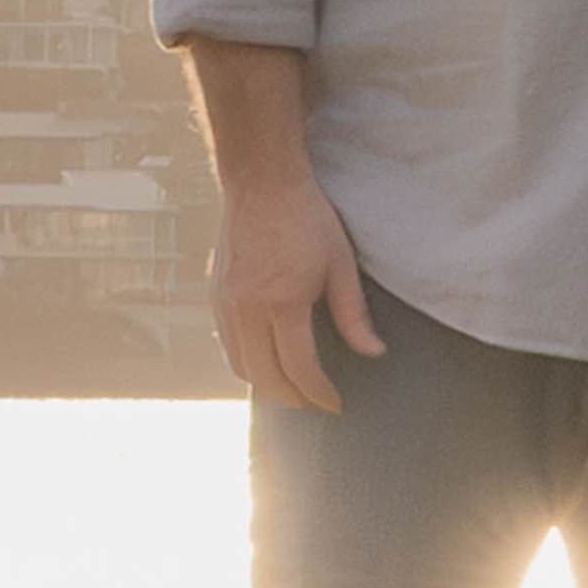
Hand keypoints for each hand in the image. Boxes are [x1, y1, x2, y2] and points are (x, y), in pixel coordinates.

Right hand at [212, 166, 375, 411]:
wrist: (261, 183)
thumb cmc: (306, 217)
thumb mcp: (340, 264)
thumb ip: (354, 314)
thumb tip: (373, 351)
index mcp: (282, 302)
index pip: (298, 369)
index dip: (318, 394)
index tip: (334, 404)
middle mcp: (247, 308)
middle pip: (265, 378)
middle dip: (293, 398)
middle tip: (316, 402)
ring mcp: (225, 304)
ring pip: (241, 367)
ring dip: (267, 384)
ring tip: (294, 387)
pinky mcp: (214, 297)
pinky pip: (228, 346)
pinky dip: (248, 363)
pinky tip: (268, 360)